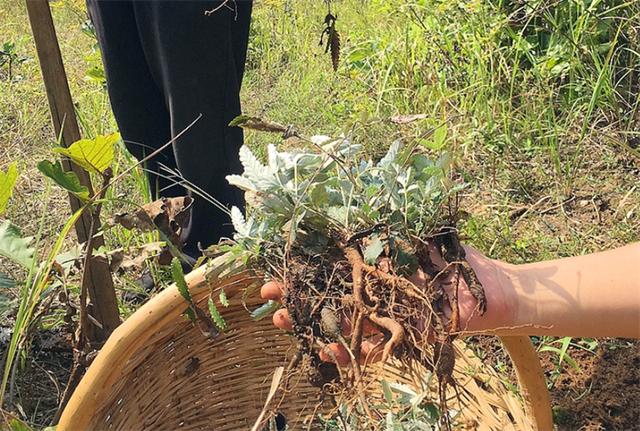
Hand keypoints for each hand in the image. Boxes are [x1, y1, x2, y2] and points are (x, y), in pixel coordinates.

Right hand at [260, 245, 513, 366]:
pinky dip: (355, 351)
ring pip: (346, 327)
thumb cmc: (460, 260)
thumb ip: (395, 233)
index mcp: (379, 269)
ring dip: (316, 327)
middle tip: (272, 302)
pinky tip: (333, 350)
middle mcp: (378, 294)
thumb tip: (353, 219)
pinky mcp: (406, 336)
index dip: (305, 272)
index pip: (333, 271)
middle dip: (300, 301)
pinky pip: (376, 348)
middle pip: (332, 300)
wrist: (497, 289)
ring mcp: (389, 317)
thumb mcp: (424, 237)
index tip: (277, 269)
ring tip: (290, 325)